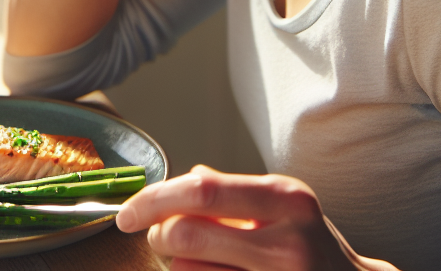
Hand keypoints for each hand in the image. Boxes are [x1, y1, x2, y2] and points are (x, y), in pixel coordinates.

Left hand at [115, 165, 398, 270]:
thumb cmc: (312, 247)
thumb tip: (185, 178)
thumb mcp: (286, 207)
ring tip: (191, 260)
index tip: (128, 211)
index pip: (202, 192)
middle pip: (187, 235)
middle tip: (156, 238)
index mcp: (286, 199)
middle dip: (158, 236)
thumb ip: (235, 193)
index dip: (155, 199)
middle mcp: (286, 240)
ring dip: (175, 266)